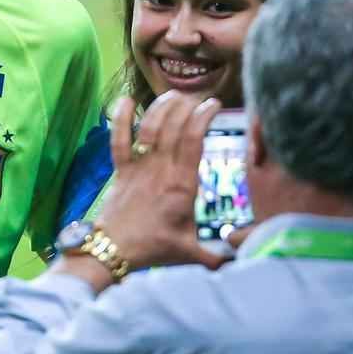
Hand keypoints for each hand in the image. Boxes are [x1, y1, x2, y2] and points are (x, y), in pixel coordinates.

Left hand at [100, 91, 229, 270]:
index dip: (203, 117)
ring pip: (149, 128)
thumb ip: (216, 256)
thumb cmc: (153, 249)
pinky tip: (124, 100)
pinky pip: (119, 140)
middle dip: (186, 106)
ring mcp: (138, 168)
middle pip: (173, 127)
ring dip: (160, 107)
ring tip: (174, 94)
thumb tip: (240, 259)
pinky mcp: (120, 170)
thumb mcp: (190, 253)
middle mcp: (160, 170)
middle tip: (197, 97)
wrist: (112, 251)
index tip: (213, 104)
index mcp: (182, 186)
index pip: (194, 141)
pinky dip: (119, 119)